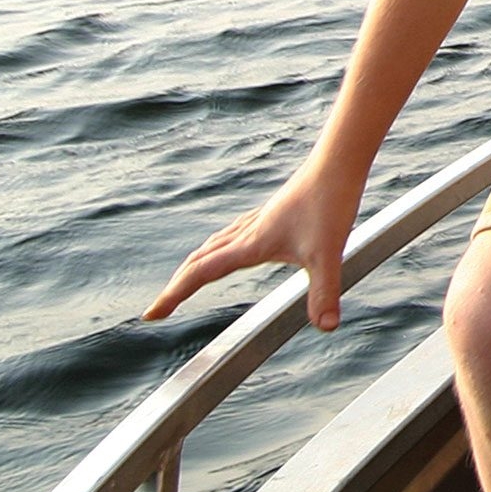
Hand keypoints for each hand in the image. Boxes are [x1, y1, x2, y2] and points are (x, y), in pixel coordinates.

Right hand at [144, 159, 362, 331]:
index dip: (174, 295)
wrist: (338, 164)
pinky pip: (233, 233)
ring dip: (195, 264)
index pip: (201, 273)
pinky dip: (219, 246)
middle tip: (161, 306)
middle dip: (177, 285)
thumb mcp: (328, 255)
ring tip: (186, 280)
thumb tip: (326, 327)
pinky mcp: (272, 212)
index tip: (152, 314)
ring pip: (214, 244)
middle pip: (199, 259)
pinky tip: (232, 246)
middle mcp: (248, 232)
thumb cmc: (331, 203)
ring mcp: (259, 220)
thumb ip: (325, 293)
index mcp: (250, 245)